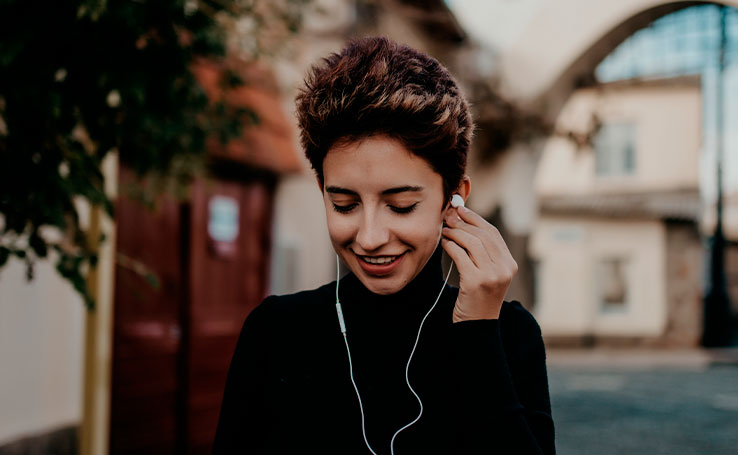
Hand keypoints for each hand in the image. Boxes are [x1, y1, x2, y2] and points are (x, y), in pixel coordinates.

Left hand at [441, 205, 517, 321]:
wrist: (477, 326)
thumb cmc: (478, 298)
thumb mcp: (487, 274)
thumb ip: (482, 253)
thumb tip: (462, 222)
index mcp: (509, 264)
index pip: (493, 233)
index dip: (475, 219)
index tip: (461, 210)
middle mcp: (504, 268)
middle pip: (482, 235)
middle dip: (462, 223)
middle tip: (447, 217)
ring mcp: (491, 275)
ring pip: (471, 242)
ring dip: (455, 233)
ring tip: (444, 230)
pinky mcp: (475, 282)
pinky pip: (460, 255)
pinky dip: (450, 246)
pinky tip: (444, 244)